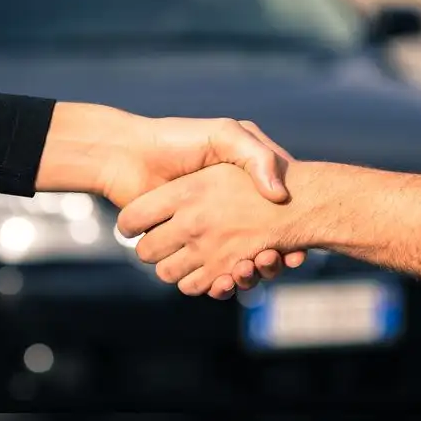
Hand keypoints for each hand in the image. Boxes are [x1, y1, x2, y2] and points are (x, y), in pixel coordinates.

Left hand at [36, 103, 306, 281]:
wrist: (126, 154)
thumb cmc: (178, 139)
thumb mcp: (228, 134)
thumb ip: (257, 157)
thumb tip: (279, 195)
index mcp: (238, 196)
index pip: (275, 228)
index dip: (287, 243)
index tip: (294, 251)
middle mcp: (222, 221)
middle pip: (257, 256)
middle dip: (267, 263)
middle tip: (271, 258)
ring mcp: (201, 240)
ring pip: (232, 272)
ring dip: (243, 276)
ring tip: (249, 265)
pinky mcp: (179, 254)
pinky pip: (204, 281)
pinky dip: (216, 285)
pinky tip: (225, 278)